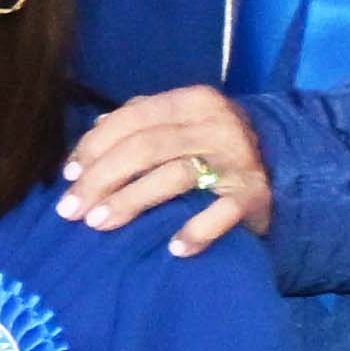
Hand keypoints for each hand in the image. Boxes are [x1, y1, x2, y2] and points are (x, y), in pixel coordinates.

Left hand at [57, 84, 269, 256]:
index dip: (94, 146)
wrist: (282, 167)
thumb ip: (140, 124)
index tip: (67, 175)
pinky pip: (222, 213)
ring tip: (98, 223)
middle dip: (100, 179)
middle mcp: (217, 125)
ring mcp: (238, 160)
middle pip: (145, 148)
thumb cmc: (212, 147)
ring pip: (174, 177)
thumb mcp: (181, 124)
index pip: (132, 118)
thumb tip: (92, 134)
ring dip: (131, 202)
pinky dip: (197, 231)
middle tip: (70, 209)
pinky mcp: (255, 194)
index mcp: (193, 102)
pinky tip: (173, 248)